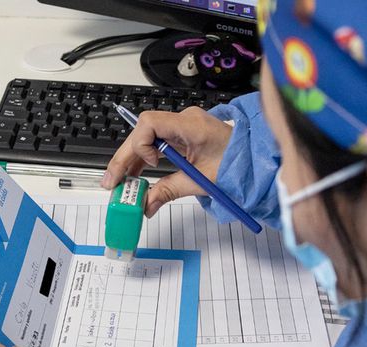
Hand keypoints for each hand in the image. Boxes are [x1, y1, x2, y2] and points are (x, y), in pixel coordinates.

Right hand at [103, 107, 232, 216]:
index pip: (150, 122)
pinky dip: (146, 160)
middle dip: (126, 157)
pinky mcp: (183, 136)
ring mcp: (183, 127)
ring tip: (121, 184)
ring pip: (147, 139)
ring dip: (133, 161)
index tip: (149, 165)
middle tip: (112, 182)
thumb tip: (146, 205)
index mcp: (191, 125)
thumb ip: (169, 191)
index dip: (141, 144)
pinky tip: (137, 177)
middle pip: (142, 132)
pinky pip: (157, 143)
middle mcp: (184, 121)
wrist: (255, 162)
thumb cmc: (236, 165)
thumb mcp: (200, 181)